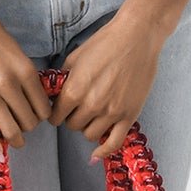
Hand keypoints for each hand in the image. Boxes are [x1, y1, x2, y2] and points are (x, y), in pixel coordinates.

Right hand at [0, 3, 52, 153]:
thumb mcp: (18, 53)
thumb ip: (27, 77)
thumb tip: (35, 102)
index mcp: (25, 71)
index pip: (43, 108)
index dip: (42, 116)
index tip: (37, 116)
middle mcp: (8, 83)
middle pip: (28, 121)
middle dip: (29, 127)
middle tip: (25, 126)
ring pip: (9, 127)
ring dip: (15, 138)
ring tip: (16, 140)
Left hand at [48, 14, 162, 162]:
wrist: (136, 37)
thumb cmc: (105, 43)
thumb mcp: (74, 58)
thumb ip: (62, 81)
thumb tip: (54, 95)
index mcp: (74, 90)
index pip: (55, 117)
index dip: (56, 113)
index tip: (60, 110)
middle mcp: (91, 104)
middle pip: (72, 126)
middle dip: (72, 118)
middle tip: (79, 107)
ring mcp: (111, 112)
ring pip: (90, 135)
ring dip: (88, 126)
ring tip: (93, 114)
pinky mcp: (129, 115)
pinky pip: (113, 142)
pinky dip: (103, 151)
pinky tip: (96, 153)